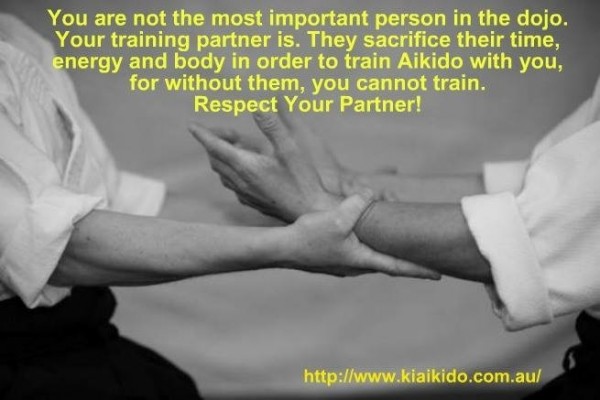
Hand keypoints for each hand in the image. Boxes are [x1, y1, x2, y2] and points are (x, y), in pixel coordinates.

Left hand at [189, 112, 339, 221]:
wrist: (311, 211)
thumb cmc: (303, 180)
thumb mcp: (291, 149)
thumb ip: (272, 127)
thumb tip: (257, 108)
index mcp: (247, 166)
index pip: (216, 147)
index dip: (203, 134)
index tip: (191, 126)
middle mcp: (241, 181)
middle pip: (215, 160)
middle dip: (212, 143)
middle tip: (220, 132)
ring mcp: (245, 194)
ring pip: (222, 174)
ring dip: (220, 158)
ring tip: (229, 148)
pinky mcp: (252, 202)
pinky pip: (231, 185)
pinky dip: (229, 172)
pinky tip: (240, 171)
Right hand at [281, 192, 440, 278]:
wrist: (281, 248)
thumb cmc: (309, 236)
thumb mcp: (338, 216)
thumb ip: (360, 203)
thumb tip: (372, 194)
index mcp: (362, 259)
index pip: (398, 267)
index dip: (420, 270)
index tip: (439, 275)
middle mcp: (356, 266)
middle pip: (387, 261)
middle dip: (405, 257)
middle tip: (423, 253)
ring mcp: (343, 264)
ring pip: (372, 255)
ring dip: (385, 249)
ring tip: (397, 241)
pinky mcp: (333, 257)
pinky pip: (357, 250)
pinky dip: (368, 244)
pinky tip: (365, 235)